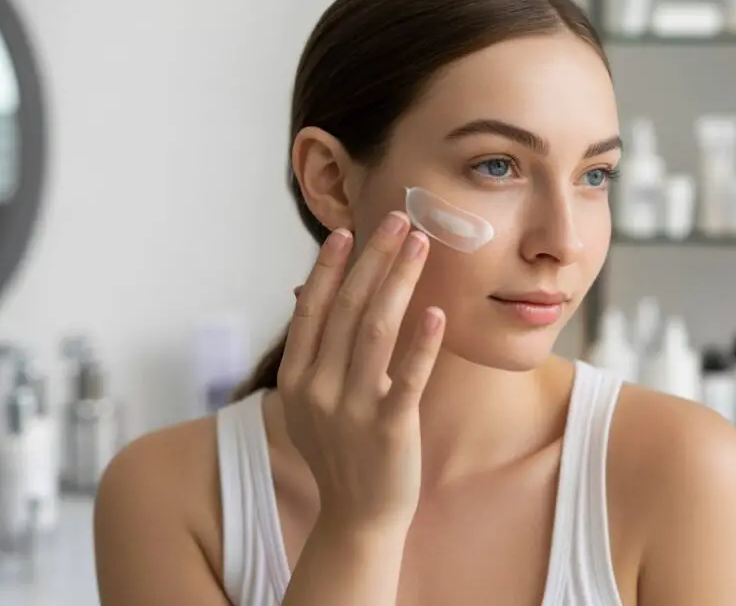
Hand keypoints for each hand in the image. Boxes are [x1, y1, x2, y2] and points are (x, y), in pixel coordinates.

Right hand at [278, 211, 443, 533]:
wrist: (357, 516)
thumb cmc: (340, 452)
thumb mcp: (312, 403)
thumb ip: (314, 353)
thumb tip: (310, 294)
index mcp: (298, 379)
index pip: (313, 309)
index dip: (330, 268)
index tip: (348, 232)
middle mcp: (318, 389)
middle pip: (348, 308)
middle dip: (374, 258)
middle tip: (399, 219)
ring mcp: (352, 409)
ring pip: (377, 330)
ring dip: (400, 281)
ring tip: (421, 245)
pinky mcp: (389, 427)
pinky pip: (408, 375)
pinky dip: (423, 342)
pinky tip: (437, 311)